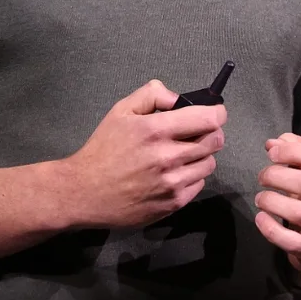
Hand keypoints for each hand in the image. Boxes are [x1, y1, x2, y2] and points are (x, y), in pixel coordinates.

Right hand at [57, 79, 226, 229]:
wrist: (83, 192)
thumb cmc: (103, 149)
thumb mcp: (121, 111)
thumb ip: (152, 95)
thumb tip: (179, 98)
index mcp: (156, 130)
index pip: (208, 119)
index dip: (217, 113)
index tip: (215, 112)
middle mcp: (168, 157)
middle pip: (215, 141)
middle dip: (211, 133)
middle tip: (197, 133)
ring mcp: (172, 183)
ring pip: (210, 163)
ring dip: (202, 156)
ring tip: (183, 154)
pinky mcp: (172, 204)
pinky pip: (199, 184)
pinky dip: (192, 177)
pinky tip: (174, 173)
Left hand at [254, 132, 300, 275]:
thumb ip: (297, 150)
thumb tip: (272, 143)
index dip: (295, 151)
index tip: (272, 153)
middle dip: (278, 176)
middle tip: (262, 176)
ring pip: (300, 213)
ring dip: (272, 201)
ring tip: (260, 197)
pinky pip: (292, 241)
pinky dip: (271, 229)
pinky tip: (260, 218)